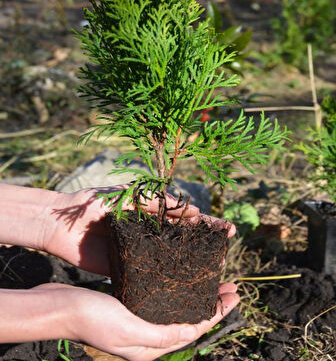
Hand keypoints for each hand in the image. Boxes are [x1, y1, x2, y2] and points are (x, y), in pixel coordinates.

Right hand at [34, 281, 238, 360]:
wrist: (60, 307)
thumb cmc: (91, 317)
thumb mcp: (128, 328)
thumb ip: (161, 334)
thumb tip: (192, 334)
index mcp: (151, 347)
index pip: (194, 329)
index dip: (218, 313)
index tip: (235, 294)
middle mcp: (148, 337)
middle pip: (190, 319)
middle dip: (213, 304)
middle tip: (231, 286)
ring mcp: (139, 322)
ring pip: (177, 310)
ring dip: (196, 296)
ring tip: (211, 282)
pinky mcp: (130, 307)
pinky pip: (161, 301)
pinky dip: (176, 292)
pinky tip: (179, 281)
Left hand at [43, 187, 234, 275]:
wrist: (63, 223)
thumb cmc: (96, 203)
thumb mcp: (130, 194)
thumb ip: (160, 201)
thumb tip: (193, 211)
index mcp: (152, 213)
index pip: (186, 217)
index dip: (208, 223)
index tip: (228, 228)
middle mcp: (150, 233)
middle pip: (184, 239)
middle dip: (206, 243)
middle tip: (227, 248)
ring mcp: (141, 251)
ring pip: (172, 258)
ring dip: (193, 262)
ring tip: (214, 268)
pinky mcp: (128, 267)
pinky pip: (152, 273)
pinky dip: (168, 277)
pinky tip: (184, 284)